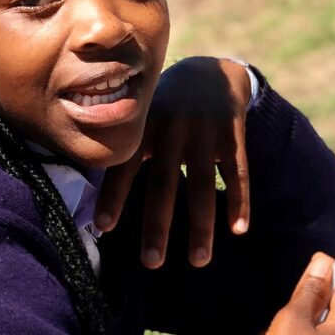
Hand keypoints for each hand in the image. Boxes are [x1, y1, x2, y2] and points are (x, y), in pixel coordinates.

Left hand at [95, 56, 252, 267]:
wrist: (210, 72)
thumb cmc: (163, 108)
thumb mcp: (142, 116)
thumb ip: (125, 150)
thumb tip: (95, 198)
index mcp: (145, 125)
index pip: (125, 164)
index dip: (114, 195)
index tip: (102, 228)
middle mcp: (173, 127)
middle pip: (165, 183)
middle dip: (158, 225)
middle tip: (151, 263)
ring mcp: (205, 130)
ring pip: (203, 185)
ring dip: (201, 226)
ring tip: (198, 261)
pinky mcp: (233, 132)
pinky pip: (238, 172)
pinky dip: (240, 201)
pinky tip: (238, 230)